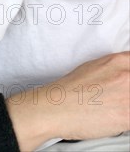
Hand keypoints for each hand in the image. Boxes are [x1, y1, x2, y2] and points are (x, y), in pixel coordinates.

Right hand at [8, 52, 129, 150]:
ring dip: (126, 106)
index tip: (125, 86)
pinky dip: (126, 120)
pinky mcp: (128, 117)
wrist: (58, 107)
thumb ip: (117, 68)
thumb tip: (125, 74)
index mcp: (120, 60)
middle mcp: (127, 75)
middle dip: (127, 93)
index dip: (129, 77)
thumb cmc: (72, 89)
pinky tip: (114, 117)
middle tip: (117, 97)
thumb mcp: (96, 66)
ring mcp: (129, 95)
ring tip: (114, 107)